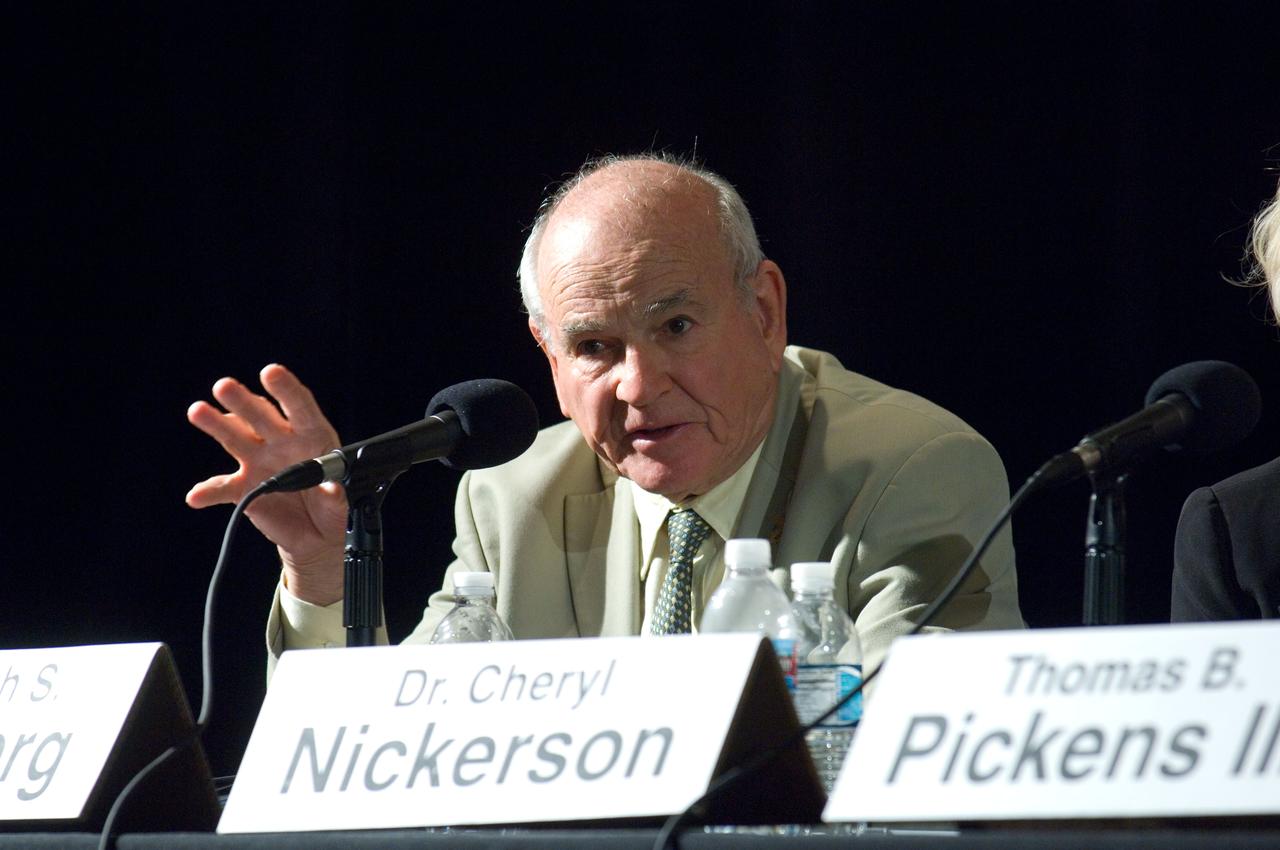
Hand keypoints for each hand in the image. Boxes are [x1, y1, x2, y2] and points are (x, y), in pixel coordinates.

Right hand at [186, 364, 347, 604]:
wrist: (319, 534)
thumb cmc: (335, 506)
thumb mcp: (343, 500)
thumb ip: (336, 493)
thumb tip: (332, 488)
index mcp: (311, 436)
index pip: (299, 407)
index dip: (286, 389)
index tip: (271, 372)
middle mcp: (281, 442)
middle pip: (261, 416)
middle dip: (243, 401)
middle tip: (225, 386)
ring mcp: (259, 462)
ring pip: (236, 438)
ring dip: (217, 424)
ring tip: (198, 410)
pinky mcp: (245, 488)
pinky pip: (223, 488)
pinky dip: (208, 492)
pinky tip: (196, 496)